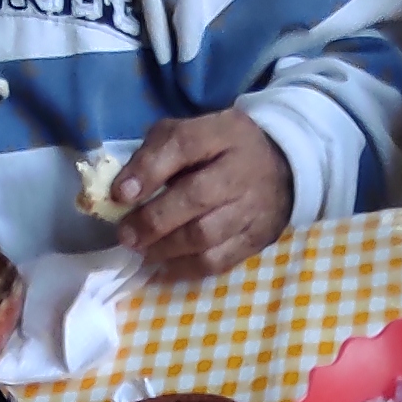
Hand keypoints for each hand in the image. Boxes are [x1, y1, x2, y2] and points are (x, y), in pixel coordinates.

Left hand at [111, 109, 295, 279]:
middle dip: (153, 220)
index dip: (149, 171)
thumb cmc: (220, 150)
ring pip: (205, 236)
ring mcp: (253, 208)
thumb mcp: (191, 132)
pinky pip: (217, 262)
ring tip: (142, 251)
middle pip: (195, 198)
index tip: (119, 194)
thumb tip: (121, 191)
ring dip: (166, 248)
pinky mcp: (257, 239)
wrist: (282, 168)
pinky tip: (163, 267)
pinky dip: (185, 268)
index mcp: (223, 133)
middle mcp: (242, 170)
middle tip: (126, 235)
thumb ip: (155, 152)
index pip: (184, 145)